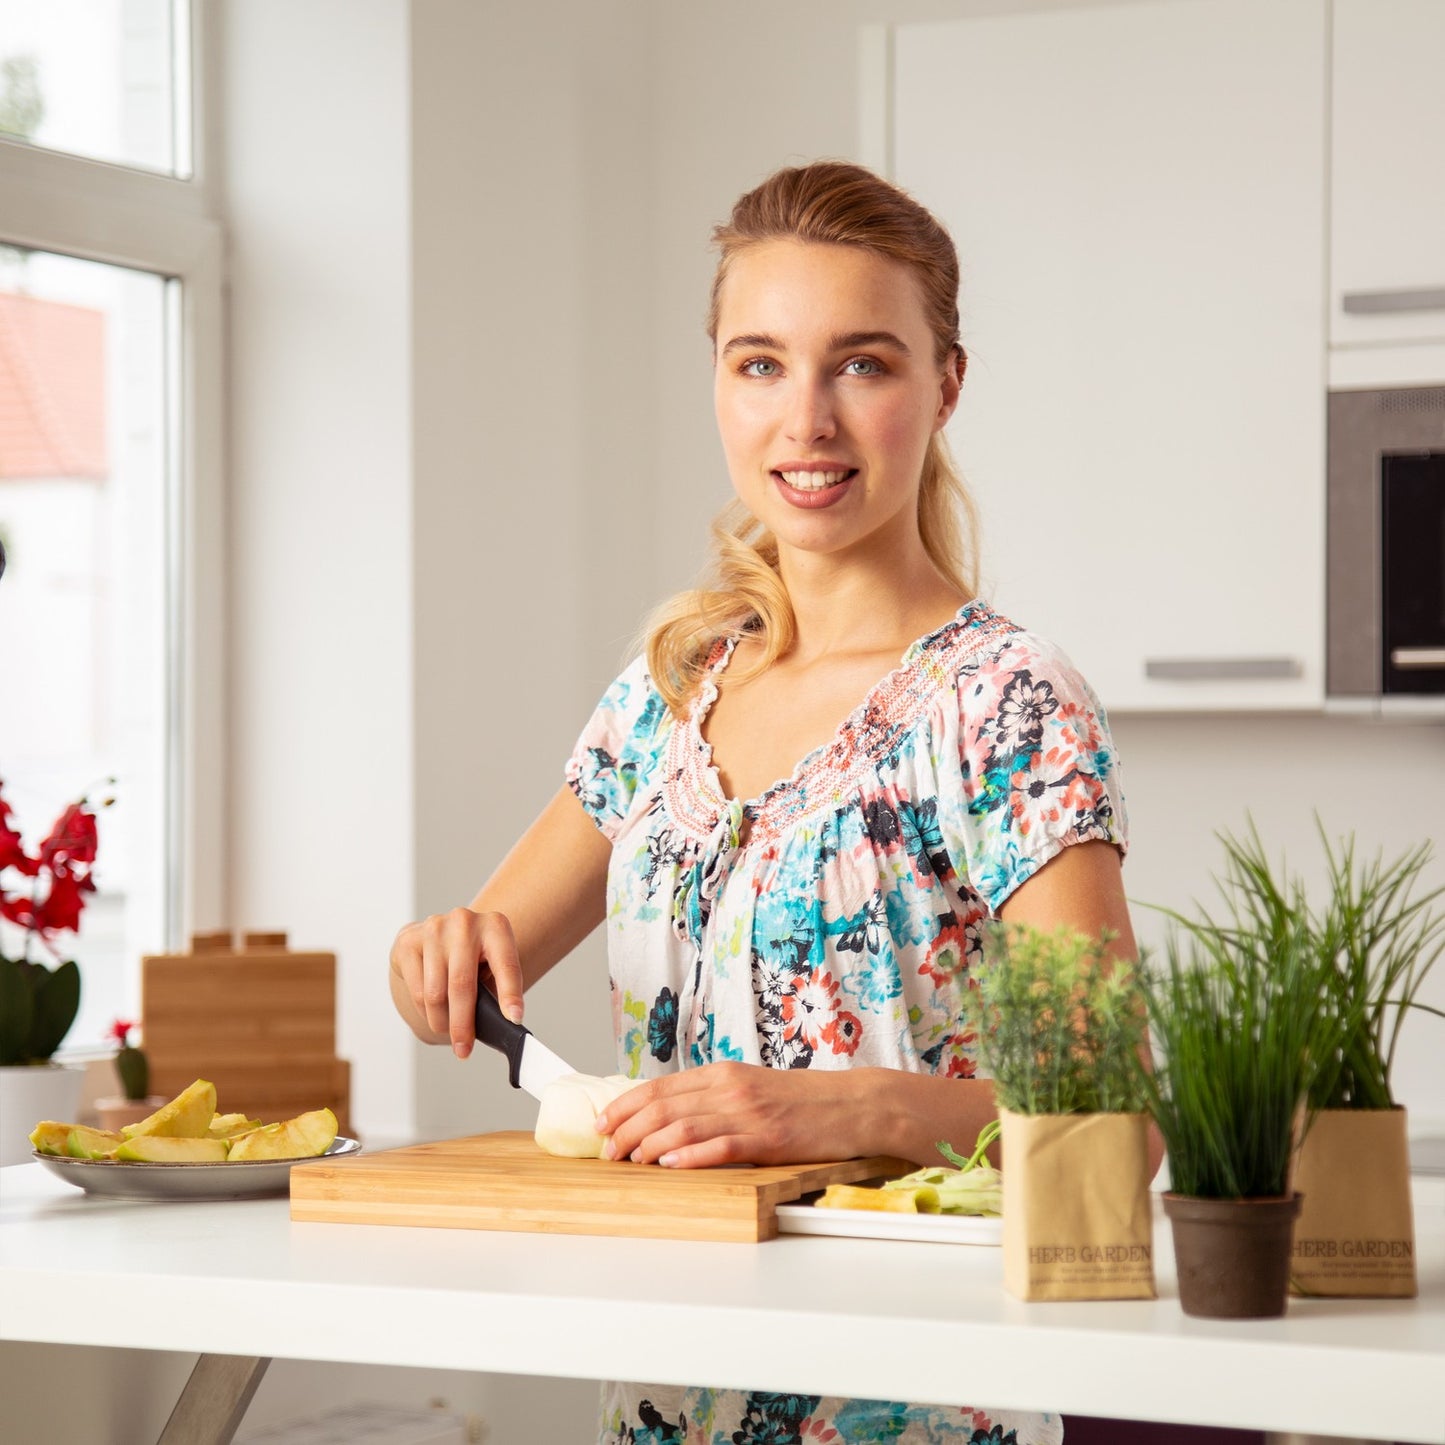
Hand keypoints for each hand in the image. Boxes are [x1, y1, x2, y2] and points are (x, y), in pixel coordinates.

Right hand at [389, 907, 523, 1058]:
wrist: (442, 932)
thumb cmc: (473, 956)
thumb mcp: (492, 964)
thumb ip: (495, 989)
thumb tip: (500, 1025)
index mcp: (496, 926)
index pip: (506, 965)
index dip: (510, 994)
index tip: (514, 1019)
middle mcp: (465, 922)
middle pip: (462, 984)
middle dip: (463, 1024)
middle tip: (464, 1050)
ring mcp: (434, 928)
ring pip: (435, 993)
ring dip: (441, 1022)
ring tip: (448, 1032)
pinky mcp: (409, 941)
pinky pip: (416, 990)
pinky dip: (425, 1011)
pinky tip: (433, 1014)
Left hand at [594, 1061, 873, 1169]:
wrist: (853, 1104)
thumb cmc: (803, 1101)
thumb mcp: (751, 1089)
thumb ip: (713, 1098)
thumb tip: (668, 1118)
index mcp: (724, 1073)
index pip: (660, 1086)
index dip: (624, 1105)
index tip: (602, 1123)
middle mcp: (731, 1088)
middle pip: (664, 1105)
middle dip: (626, 1128)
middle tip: (606, 1150)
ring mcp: (750, 1113)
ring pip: (685, 1125)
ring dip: (649, 1144)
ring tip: (629, 1160)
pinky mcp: (769, 1138)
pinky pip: (721, 1146)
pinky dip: (691, 1156)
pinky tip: (670, 1164)